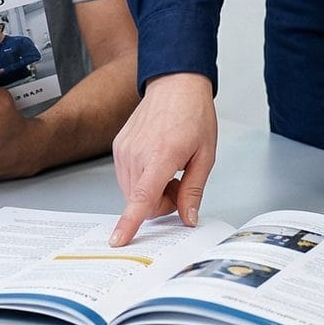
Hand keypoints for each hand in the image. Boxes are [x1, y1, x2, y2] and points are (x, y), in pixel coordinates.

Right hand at [109, 72, 216, 245]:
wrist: (175, 84)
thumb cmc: (193, 115)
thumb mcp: (205, 155)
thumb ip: (193, 190)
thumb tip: (188, 218)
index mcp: (161, 156)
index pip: (142, 197)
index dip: (129, 222)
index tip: (118, 239)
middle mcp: (137, 154)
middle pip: (142, 202)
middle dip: (162, 202)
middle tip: (179, 182)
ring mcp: (124, 150)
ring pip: (133, 193)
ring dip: (151, 191)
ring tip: (169, 168)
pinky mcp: (118, 147)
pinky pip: (127, 178)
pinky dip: (142, 179)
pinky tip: (156, 162)